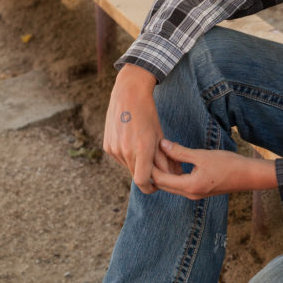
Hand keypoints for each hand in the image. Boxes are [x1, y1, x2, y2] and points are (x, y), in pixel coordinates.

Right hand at [102, 64, 172, 193]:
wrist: (128, 95)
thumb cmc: (149, 115)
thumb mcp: (160, 136)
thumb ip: (165, 158)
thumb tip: (175, 175)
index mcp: (142, 150)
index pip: (143, 182)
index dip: (151, 187)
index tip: (158, 184)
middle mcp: (125, 152)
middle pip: (137, 175)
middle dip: (147, 174)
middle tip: (157, 165)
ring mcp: (114, 149)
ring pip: (128, 167)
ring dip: (137, 164)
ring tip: (144, 149)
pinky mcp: (107, 146)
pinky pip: (120, 158)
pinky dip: (128, 156)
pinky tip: (133, 142)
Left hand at [151, 139, 276, 198]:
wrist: (248, 175)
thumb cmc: (229, 164)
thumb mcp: (202, 155)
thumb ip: (181, 151)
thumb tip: (162, 144)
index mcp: (189, 186)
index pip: (161, 179)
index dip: (150, 167)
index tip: (143, 153)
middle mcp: (190, 194)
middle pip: (163, 184)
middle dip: (153, 171)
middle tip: (145, 154)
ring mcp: (195, 194)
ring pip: (171, 185)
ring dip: (163, 173)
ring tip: (156, 156)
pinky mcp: (199, 190)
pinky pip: (180, 184)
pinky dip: (173, 174)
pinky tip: (172, 162)